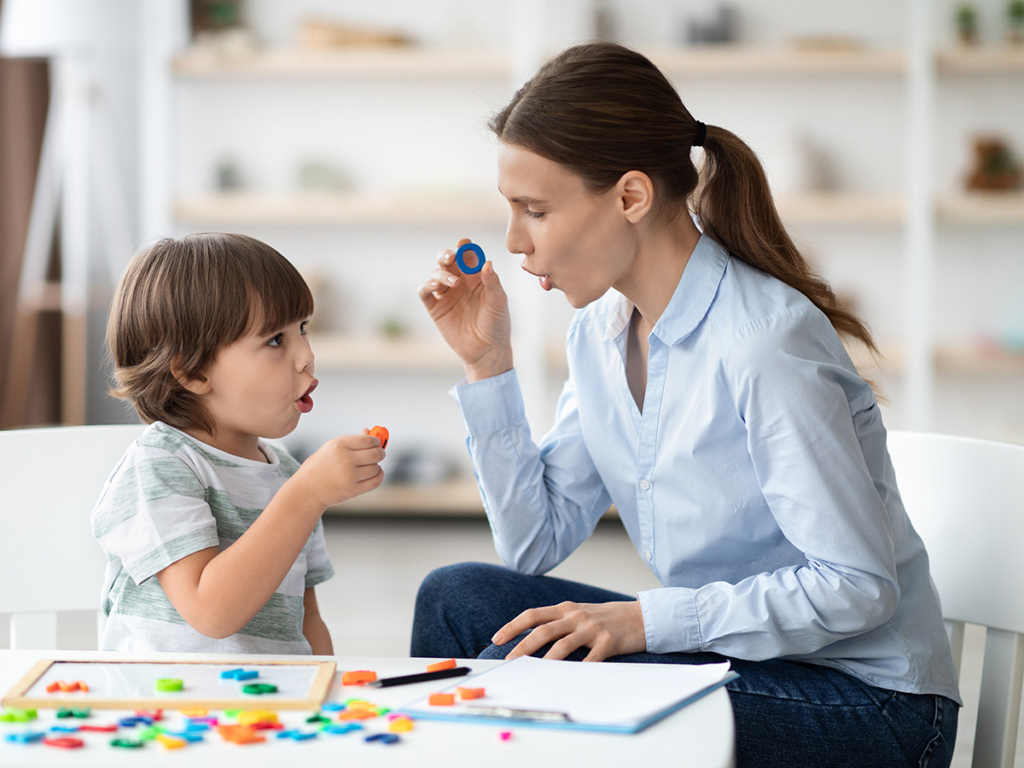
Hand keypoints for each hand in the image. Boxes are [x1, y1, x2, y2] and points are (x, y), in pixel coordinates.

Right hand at [291, 431, 384, 508]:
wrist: (306, 490)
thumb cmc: (319, 467)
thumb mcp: (331, 449)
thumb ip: (352, 441)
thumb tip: (369, 431)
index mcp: (339, 445)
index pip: (368, 440)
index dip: (376, 441)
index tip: (377, 443)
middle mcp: (345, 459)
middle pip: (376, 454)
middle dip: (380, 453)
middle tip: (379, 454)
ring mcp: (349, 476)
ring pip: (376, 468)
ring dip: (376, 466)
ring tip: (369, 466)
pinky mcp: (353, 490)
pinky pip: (375, 481)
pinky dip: (379, 476)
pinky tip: (375, 473)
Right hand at [418, 238, 512, 381]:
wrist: (487, 351)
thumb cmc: (497, 325)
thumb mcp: (498, 302)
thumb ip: (493, 282)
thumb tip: (487, 263)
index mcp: (476, 277)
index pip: (468, 256)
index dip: (465, 248)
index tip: (464, 244)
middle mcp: (460, 283)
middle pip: (447, 261)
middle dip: (446, 255)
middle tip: (451, 258)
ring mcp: (447, 295)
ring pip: (436, 274)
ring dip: (441, 273)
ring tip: (453, 283)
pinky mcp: (436, 309)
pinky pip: (425, 292)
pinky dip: (427, 285)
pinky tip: (436, 286)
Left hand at [492, 601, 646, 661]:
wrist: (641, 616)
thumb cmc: (606, 618)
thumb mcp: (580, 613)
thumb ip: (559, 622)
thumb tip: (531, 640)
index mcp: (566, 609)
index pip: (533, 615)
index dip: (513, 626)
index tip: (497, 639)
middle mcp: (576, 616)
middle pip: (543, 630)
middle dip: (523, 647)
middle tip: (509, 661)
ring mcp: (593, 628)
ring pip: (563, 645)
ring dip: (546, 661)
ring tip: (534, 674)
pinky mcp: (609, 642)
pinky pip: (590, 659)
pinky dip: (579, 671)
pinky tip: (569, 681)